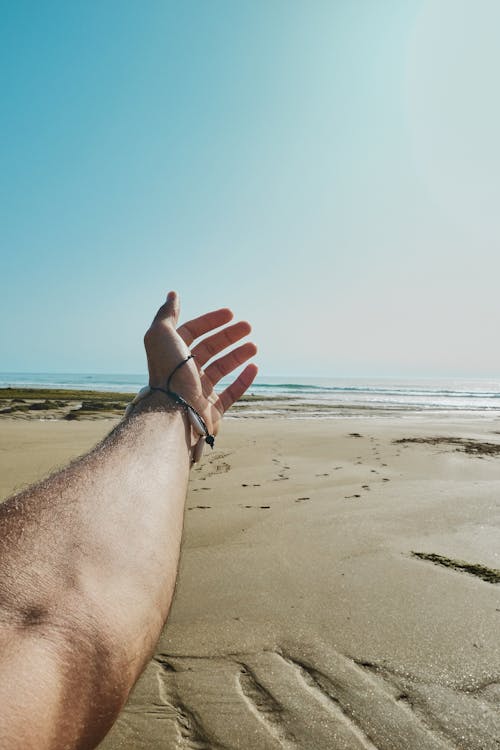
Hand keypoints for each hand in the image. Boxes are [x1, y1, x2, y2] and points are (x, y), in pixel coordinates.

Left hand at [144, 291, 257, 436]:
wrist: (174, 411)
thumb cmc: (168, 372)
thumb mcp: (161, 335)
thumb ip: (167, 314)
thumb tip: (172, 294)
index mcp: (173, 355)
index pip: (193, 332)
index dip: (210, 321)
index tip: (230, 314)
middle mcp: (184, 372)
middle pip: (209, 349)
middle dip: (228, 336)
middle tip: (247, 327)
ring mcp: (199, 392)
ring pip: (222, 370)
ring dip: (238, 355)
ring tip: (254, 346)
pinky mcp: (212, 411)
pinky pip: (231, 394)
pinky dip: (244, 380)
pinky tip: (254, 367)